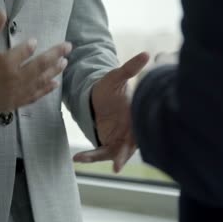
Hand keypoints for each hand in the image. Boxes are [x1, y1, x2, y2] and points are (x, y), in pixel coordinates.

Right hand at [0, 13, 71, 111]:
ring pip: (39, 82)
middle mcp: (11, 80)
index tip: (35, 41)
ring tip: (64, 63)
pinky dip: (44, 91)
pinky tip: (53, 84)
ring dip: (54, 72)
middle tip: (67, 48)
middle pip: (39, 67)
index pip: (26, 51)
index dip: (32, 46)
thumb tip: (2, 13)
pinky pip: (32, 98)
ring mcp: (12, 95)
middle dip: (55, 56)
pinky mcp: (10, 105)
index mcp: (2, 62)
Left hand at [73, 53, 148, 172]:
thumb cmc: (110, 87)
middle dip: (123, 157)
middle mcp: (130, 131)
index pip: (140, 130)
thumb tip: (146, 54)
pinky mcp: (108, 144)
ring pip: (113, 154)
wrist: (98, 97)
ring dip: (101, 158)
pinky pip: (100, 153)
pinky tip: (76, 157)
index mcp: (136, 116)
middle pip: (129, 147)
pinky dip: (89, 156)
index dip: (138, 140)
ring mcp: (120, 140)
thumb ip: (130, 69)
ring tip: (82, 158)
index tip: (132, 147)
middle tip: (116, 167)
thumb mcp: (117, 77)